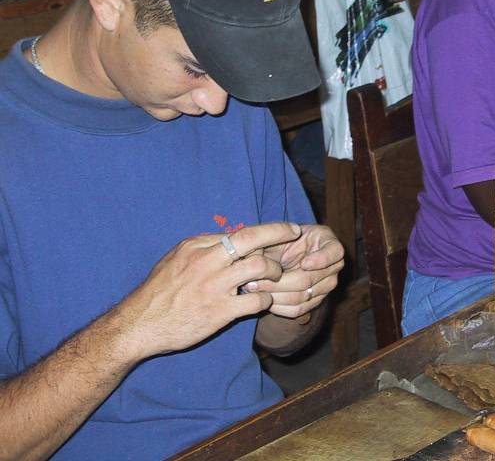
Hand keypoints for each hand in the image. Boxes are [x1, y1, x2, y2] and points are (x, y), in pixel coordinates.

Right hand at [122, 223, 301, 357]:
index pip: (240, 233)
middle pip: (252, 240)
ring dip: (274, 271)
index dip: (268, 231)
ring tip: (276, 277)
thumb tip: (228, 239)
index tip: (287, 229)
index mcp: (197, 246)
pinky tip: (265, 301)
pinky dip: (266, 299)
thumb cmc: (159, 291)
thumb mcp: (176, 258)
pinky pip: (256, 300)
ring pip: (259, 267)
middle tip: (295, 236)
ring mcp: (214, 286)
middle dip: (280, 234)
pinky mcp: (220, 311)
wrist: (140, 324)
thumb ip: (203, 247)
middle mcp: (207, 261)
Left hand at [245, 224, 344, 318]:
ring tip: (254, 288)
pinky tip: (263, 298)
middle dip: (280, 281)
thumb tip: (256, 251)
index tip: (304, 263)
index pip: (335, 252)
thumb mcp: (281, 233)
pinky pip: (297, 310)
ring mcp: (326, 286)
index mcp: (330, 244)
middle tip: (256, 279)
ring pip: (301, 297)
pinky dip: (278, 306)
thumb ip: (272, 238)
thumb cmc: (285, 238)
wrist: (289, 253)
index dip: (321, 260)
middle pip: (309, 279)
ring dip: (275, 295)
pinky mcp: (315, 302)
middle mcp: (334, 267)